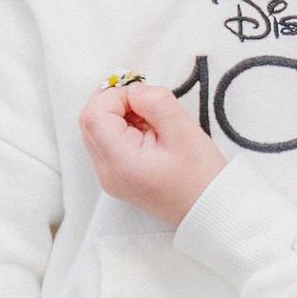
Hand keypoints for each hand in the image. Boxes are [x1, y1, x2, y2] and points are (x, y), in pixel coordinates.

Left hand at [79, 83, 224, 223]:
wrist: (207, 208)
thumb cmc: (200, 175)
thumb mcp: (183, 131)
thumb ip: (155, 102)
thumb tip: (135, 90)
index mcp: (119, 161)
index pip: (95, 115)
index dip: (115, 95)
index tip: (144, 97)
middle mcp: (106, 171)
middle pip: (89, 121)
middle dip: (114, 101)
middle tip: (145, 101)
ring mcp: (109, 176)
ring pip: (96, 129)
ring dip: (118, 113)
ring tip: (150, 118)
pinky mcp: (117, 176)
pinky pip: (107, 142)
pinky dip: (122, 127)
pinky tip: (148, 130)